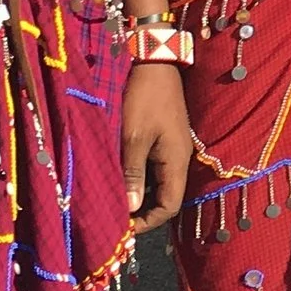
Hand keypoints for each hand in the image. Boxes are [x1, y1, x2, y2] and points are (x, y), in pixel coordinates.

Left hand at [121, 62, 192, 235]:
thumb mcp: (133, 138)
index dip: (147, 222)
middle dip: (141, 212)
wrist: (155, 62)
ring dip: (138, 195)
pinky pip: (153, 169)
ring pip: (158, 184)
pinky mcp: (163, 139)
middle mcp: (178, 158)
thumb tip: (131, 209)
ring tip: (112, 200)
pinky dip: (137, 179)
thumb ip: (132, 174)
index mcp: (176, 161)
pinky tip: (118, 178)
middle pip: (165, 198)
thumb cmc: (144, 99)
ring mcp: (171, 148)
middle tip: (113, 218)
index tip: (122, 228)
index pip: (169, 206)